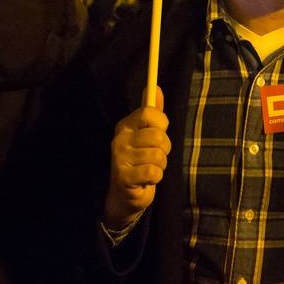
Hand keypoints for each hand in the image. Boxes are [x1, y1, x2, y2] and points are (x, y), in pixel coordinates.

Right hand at [103, 86, 168, 229]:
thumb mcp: (147, 134)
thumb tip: (155, 87)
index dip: (162, 124)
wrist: (125, 195)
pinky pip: (154, 172)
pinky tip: (147, 179)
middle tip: (154, 157)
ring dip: (160, 165)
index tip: (158, 133)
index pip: (150, 112)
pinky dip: (156, 177)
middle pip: (158, 135)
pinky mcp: (124, 177)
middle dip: (164, 149)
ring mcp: (119, 158)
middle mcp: (120, 139)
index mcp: (126, 125)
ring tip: (149, 168)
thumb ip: (153, 112)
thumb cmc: (140, 161)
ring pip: (158, 155)